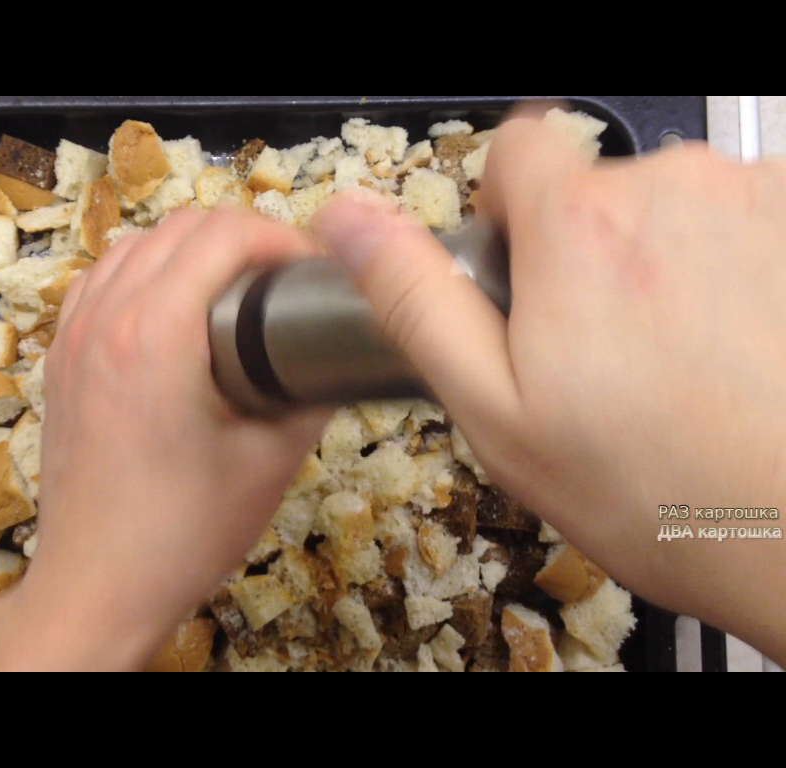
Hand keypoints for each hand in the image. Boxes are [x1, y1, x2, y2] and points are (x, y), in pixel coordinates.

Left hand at [0, 207, 328, 670]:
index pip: (225, 234)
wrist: (98, 585)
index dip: (284, 237)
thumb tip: (329, 356)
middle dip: (244, 238)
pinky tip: (171, 307)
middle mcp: (105, 315)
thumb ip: (310, 392)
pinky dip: (143, 270)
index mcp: (156, 330)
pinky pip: (101, 279)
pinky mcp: (59, 358)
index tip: (315, 271)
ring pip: (136, 243)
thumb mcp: (271, 461)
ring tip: (235, 287)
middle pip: (181, 226)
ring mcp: (72, 334)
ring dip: (191, 248)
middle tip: (286, 279)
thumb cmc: (184, 530)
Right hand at [312, 121, 785, 663]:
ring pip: (673, 210)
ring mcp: (759, 203)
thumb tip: (345, 220)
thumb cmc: (646, 487)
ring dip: (663, 263)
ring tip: (675, 363)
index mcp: (579, 226)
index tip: (523, 278)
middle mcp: (674, 188)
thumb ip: (416, 298)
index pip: (519, 147)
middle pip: (597, 188)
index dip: (508, 209)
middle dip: (585, 251)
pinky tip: (735, 350)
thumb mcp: (494, 408)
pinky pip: (744, 226)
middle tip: (597, 353)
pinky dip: (732, 271)